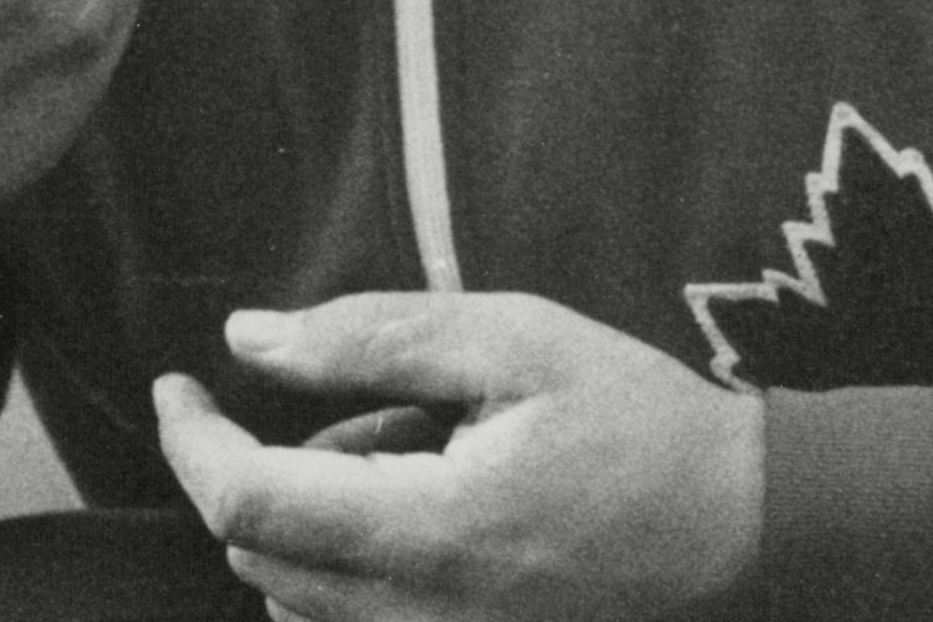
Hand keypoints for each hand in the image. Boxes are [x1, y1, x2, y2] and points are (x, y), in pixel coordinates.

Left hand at [153, 293, 761, 621]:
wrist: (753, 531)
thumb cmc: (642, 424)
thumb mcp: (514, 341)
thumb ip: (372, 338)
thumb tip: (247, 340)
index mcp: (434, 533)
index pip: (249, 507)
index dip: (191, 444)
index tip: (179, 386)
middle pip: (262, 557)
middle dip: (273, 467)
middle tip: (378, 405)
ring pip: (300, 601)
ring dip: (319, 518)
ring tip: (426, 454)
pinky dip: (353, 568)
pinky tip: (434, 510)